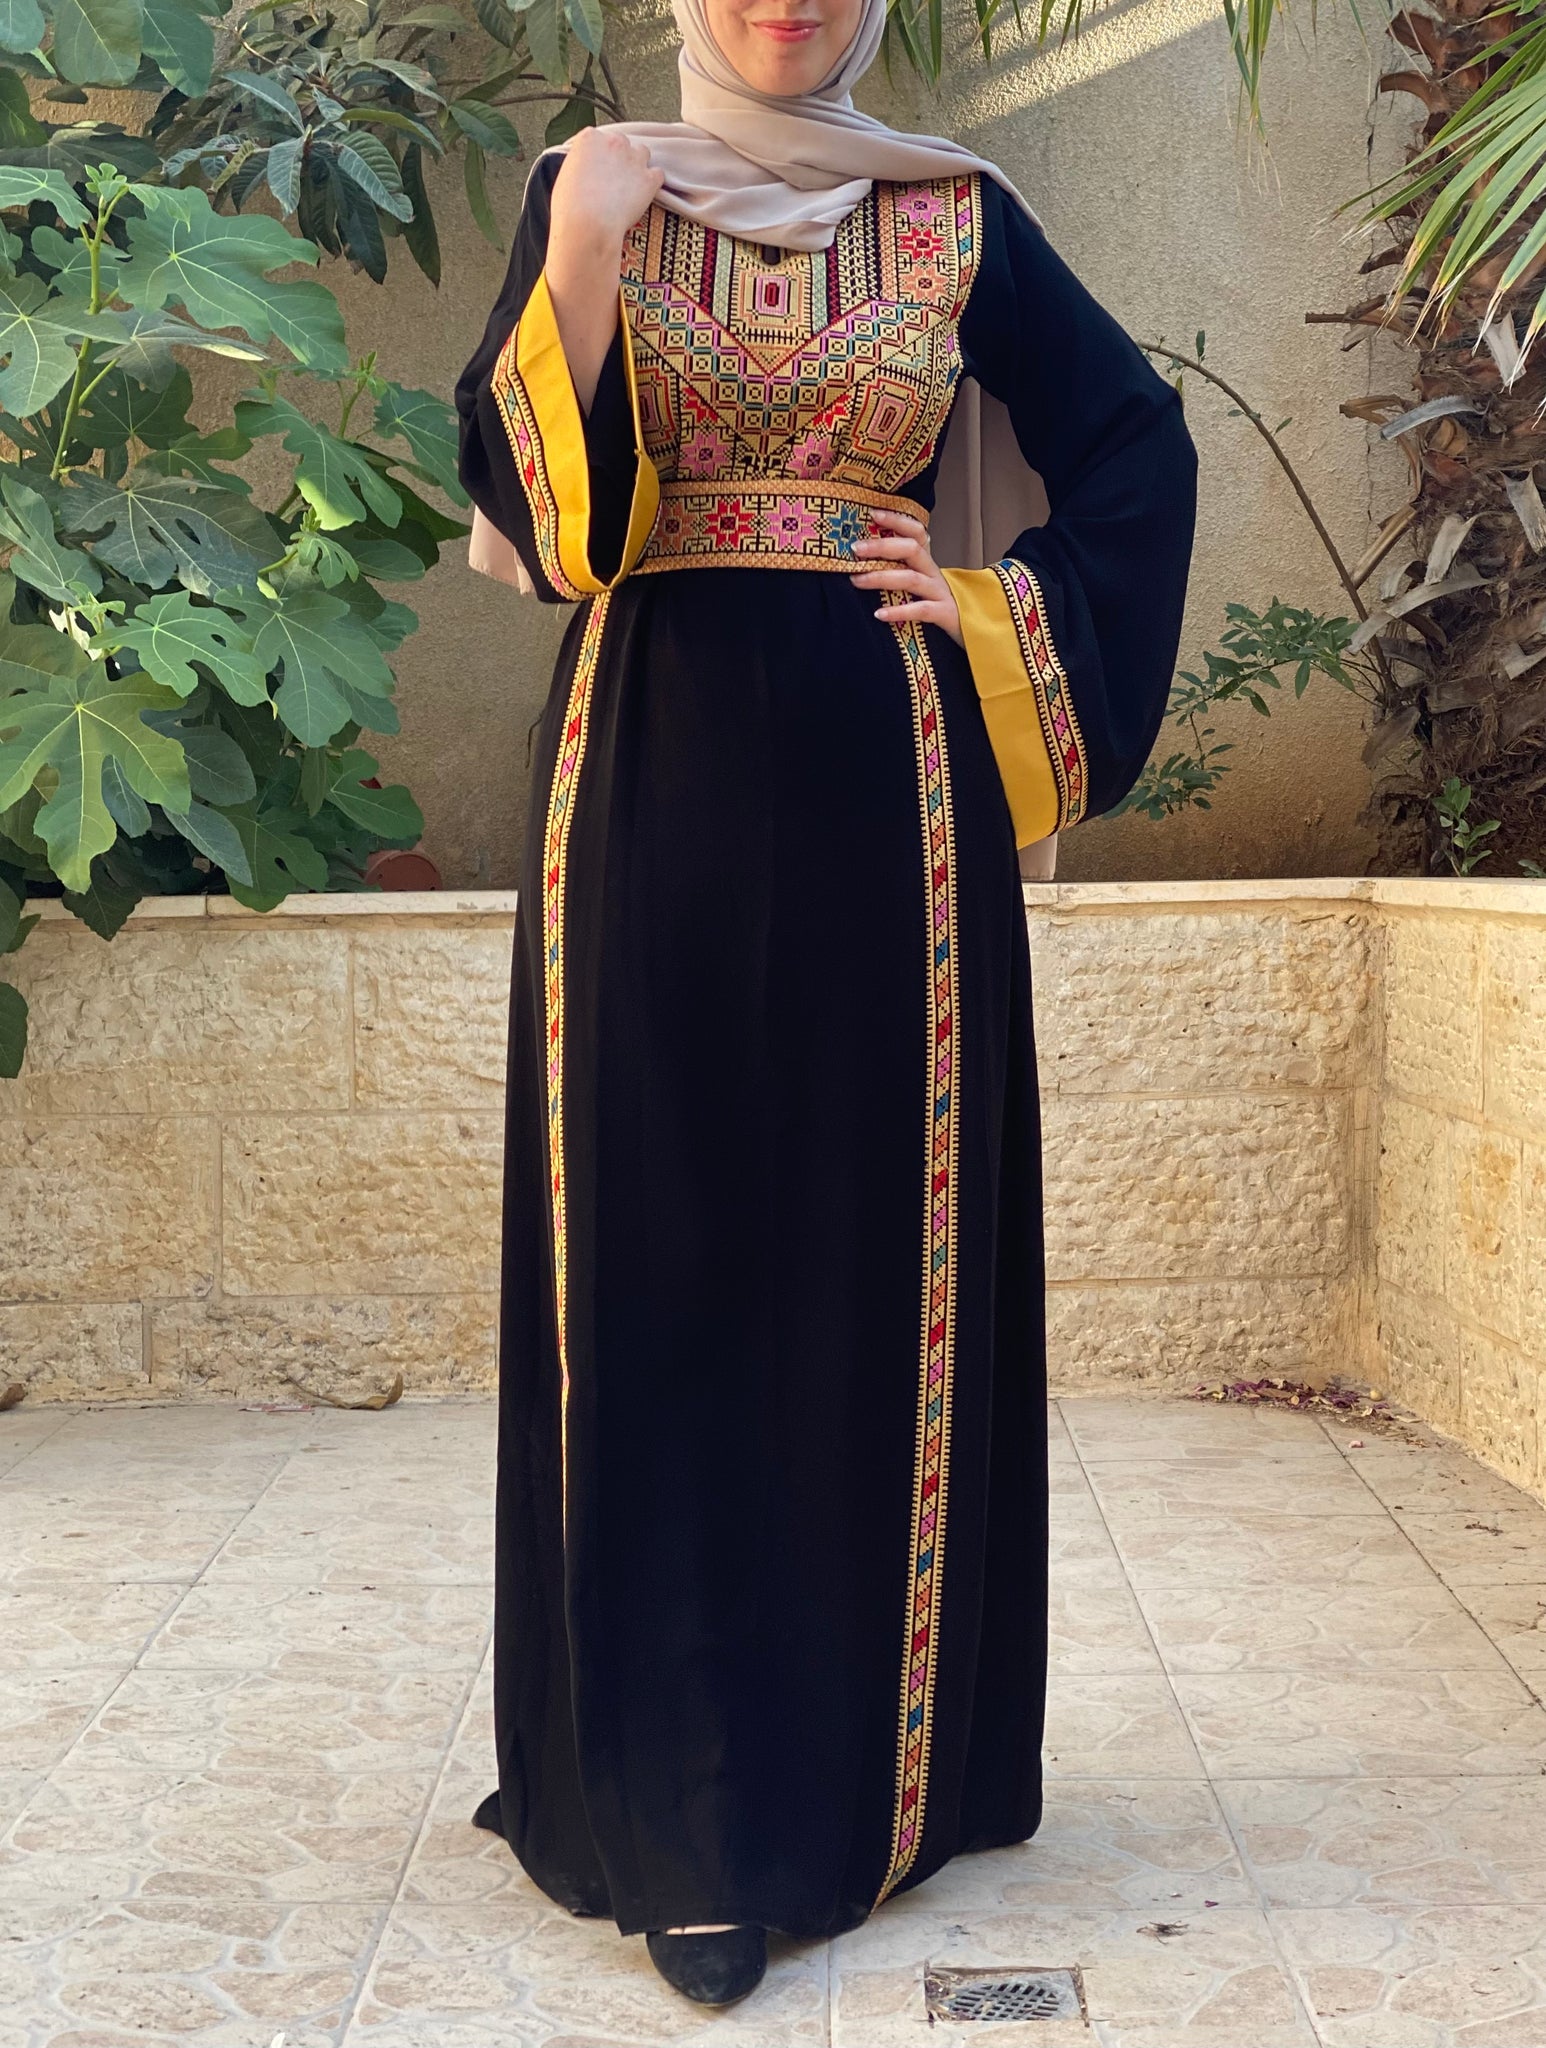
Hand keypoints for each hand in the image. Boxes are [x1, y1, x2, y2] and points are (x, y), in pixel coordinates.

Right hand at [549, 128, 663, 259]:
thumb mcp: (565, 176)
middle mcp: (613, 142)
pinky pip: (658, 174)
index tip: (599, 167)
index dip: (600, 154)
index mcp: (589, 138)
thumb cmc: (570, 207)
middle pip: (622, 143)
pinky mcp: (649, 179)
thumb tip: (584, 170)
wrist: (588, 225)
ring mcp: (634, 158)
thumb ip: (579, 164)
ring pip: (643, 153)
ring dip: (638, 165)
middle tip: (613, 180)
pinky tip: (644, 194)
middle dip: (619, 158)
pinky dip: (653, 183)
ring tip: (630, 185)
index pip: (599, 138)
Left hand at [850, 509, 962, 646]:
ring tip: (856, 580)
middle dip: (882, 547)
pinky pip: (920, 610)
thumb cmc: (938, 605)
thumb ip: (900, 572)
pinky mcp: (944, 614)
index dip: (896, 520)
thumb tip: (863, 563)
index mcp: (927, 562)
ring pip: (911, 579)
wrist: (975, 629)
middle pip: (910, 550)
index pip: (916, 532)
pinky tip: (879, 614)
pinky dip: (898, 611)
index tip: (873, 514)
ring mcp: (940, 592)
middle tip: (856, 549)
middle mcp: (933, 572)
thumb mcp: (921, 584)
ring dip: (881, 577)